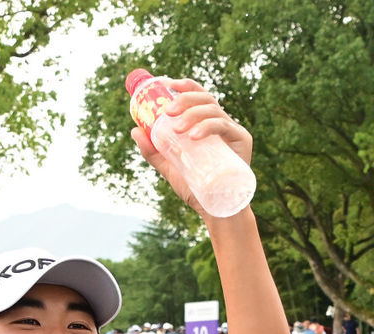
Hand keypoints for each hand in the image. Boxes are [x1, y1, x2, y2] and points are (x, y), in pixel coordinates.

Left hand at [132, 80, 252, 214]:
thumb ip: (154, 150)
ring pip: (213, 109)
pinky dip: (207, 127)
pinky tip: (193, 136)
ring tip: (177, 129)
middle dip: (185, 99)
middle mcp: (220, 122)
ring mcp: (231, 130)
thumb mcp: (170, 167)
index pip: (197, 96)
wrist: (214, 207)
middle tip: (167, 111)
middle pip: (204, 98)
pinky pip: (224, 126)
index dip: (183, 86)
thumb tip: (134, 130)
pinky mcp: (242, 139)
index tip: (166, 82)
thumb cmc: (195, 187)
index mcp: (205, 124)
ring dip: (193, 114)